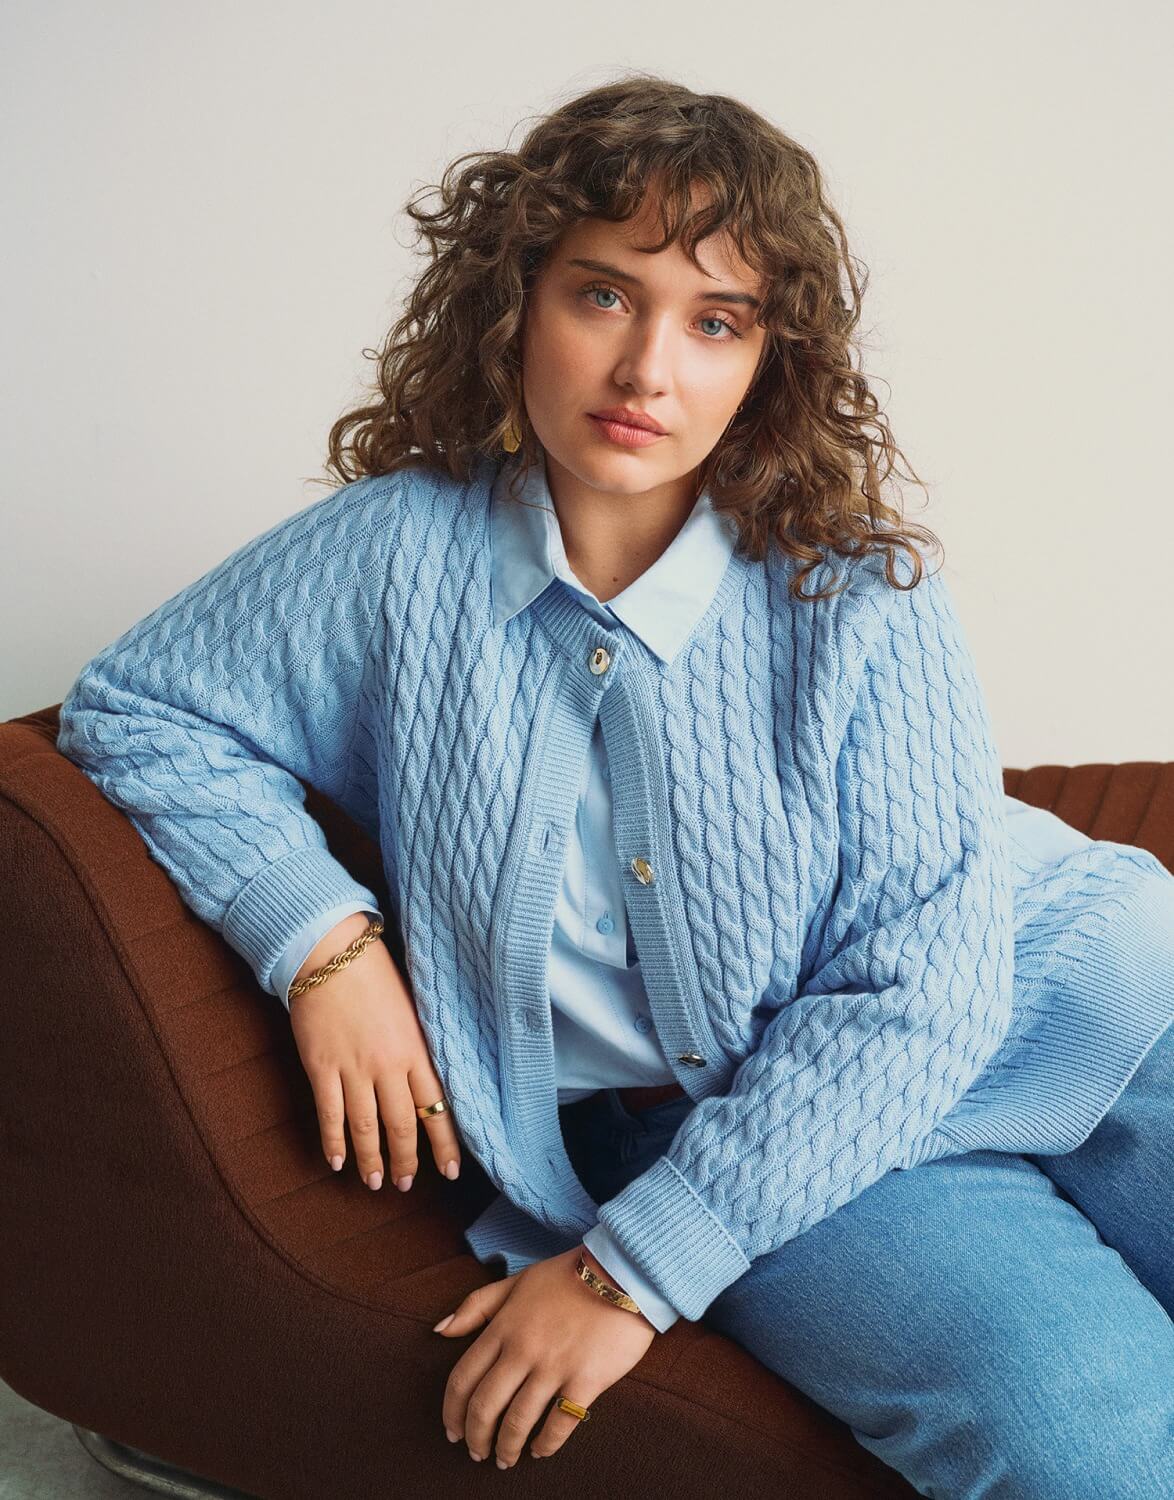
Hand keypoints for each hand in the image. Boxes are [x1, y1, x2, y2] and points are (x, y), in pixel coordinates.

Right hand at [288, 912, 460, 1190]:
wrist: (333, 954)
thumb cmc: (377, 976)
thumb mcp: (413, 1010)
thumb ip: (420, 1048)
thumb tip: (432, 1082)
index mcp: (417, 1050)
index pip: (437, 1106)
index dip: (444, 1144)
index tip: (450, 1171)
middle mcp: (388, 1065)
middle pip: (402, 1125)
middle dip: (406, 1160)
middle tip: (405, 1184)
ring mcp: (353, 1068)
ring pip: (366, 1126)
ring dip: (371, 1159)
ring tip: (374, 1182)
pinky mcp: (322, 1066)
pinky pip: (329, 1114)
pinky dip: (333, 1142)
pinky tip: (336, 1162)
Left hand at [435, 1244, 657, 1467]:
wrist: (621, 1272)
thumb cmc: (568, 1275)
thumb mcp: (518, 1281)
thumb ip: (477, 1305)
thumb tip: (439, 1330)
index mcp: (503, 1326)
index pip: (463, 1379)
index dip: (452, 1412)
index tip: (452, 1431)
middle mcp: (522, 1349)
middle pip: (484, 1407)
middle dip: (475, 1437)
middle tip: (476, 1453)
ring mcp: (553, 1367)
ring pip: (517, 1422)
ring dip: (506, 1448)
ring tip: (505, 1459)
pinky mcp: (585, 1381)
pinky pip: (559, 1424)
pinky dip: (545, 1444)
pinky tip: (540, 1450)